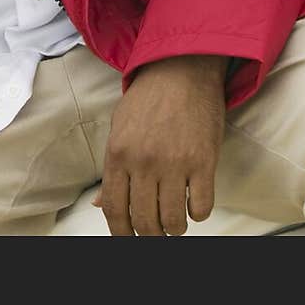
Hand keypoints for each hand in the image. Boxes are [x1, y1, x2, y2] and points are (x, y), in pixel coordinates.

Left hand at [97, 53, 226, 235]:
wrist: (183, 65)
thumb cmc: (150, 95)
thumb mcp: (120, 125)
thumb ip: (113, 167)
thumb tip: (100, 205)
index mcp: (118, 152)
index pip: (114, 209)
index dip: (121, 233)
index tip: (129, 239)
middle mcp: (143, 161)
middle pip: (143, 221)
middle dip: (150, 234)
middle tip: (157, 232)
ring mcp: (174, 162)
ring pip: (172, 221)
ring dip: (174, 228)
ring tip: (176, 220)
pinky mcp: (203, 161)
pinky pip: (201, 207)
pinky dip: (198, 213)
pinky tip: (195, 202)